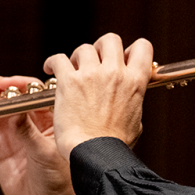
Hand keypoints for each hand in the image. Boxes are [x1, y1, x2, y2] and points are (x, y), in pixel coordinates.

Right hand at [0, 76, 81, 194]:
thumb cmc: (58, 180)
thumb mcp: (45, 153)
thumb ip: (28, 132)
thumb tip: (14, 109)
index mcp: (50, 119)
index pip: (32, 94)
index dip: (18, 85)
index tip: (5, 83)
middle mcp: (30, 123)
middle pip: (11, 98)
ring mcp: (12, 135)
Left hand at [43, 33, 153, 159]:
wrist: (95, 154)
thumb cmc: (115, 145)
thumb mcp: (136, 121)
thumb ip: (133, 102)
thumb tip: (130, 98)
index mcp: (135, 82)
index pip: (143, 47)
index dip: (131, 50)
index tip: (122, 58)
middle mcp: (115, 73)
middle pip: (111, 40)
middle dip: (101, 47)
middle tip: (94, 61)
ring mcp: (91, 75)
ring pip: (84, 48)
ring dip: (78, 58)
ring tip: (72, 70)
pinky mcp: (69, 81)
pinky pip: (58, 59)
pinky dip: (53, 62)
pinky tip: (51, 69)